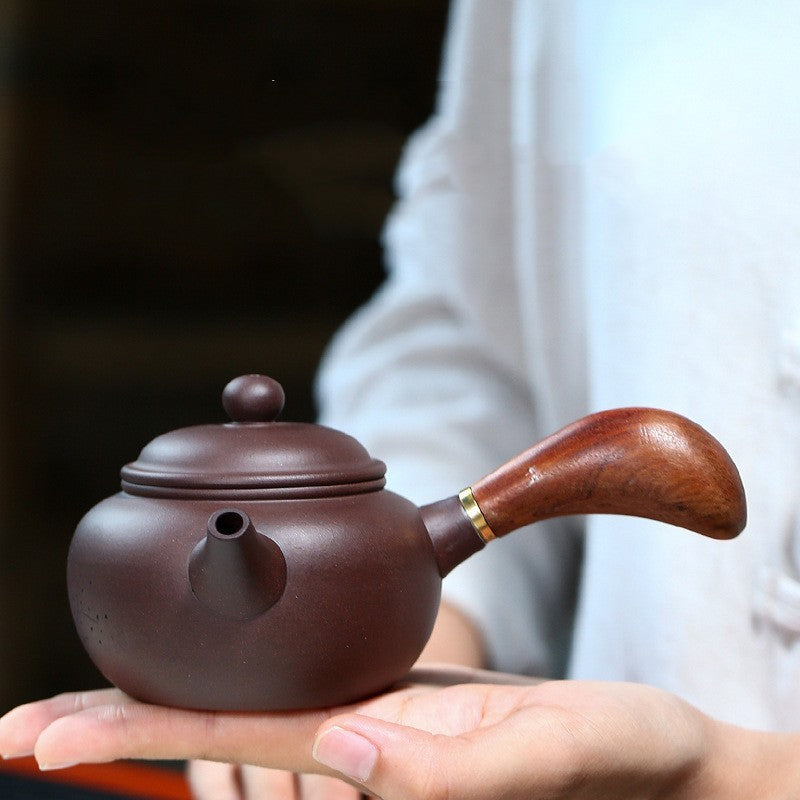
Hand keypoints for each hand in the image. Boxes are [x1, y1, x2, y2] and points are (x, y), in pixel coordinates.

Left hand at [2, 668, 796, 798]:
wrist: (654, 763)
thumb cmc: (616, 762)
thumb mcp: (545, 754)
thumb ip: (447, 772)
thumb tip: (341, 752)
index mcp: (382, 771)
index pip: (238, 753)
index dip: (138, 738)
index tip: (37, 737)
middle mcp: (361, 763)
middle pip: (215, 757)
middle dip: (119, 736)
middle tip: (20, 726)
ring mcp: (372, 744)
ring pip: (241, 740)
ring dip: (161, 721)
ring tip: (77, 713)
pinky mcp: (394, 719)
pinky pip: (289, 718)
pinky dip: (229, 705)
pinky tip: (206, 693)